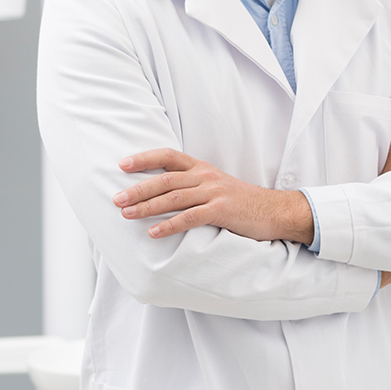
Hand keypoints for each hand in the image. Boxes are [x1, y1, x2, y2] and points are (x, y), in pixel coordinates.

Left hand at [113, 149, 313, 242]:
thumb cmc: (242, 202)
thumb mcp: (216, 186)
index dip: (144, 159)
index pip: (168, 156)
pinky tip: (153, 233)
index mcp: (202, 168)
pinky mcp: (222, 210)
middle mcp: (205, 176)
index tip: (122, 164)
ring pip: (173, 198)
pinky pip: (190, 218)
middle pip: (165, 179)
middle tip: (116, 199)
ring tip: (127, 215)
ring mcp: (214, 192)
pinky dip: (169, 226)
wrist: (274, 211)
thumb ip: (192, 185)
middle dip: (138, 188)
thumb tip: (161, 194)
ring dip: (147, 207)